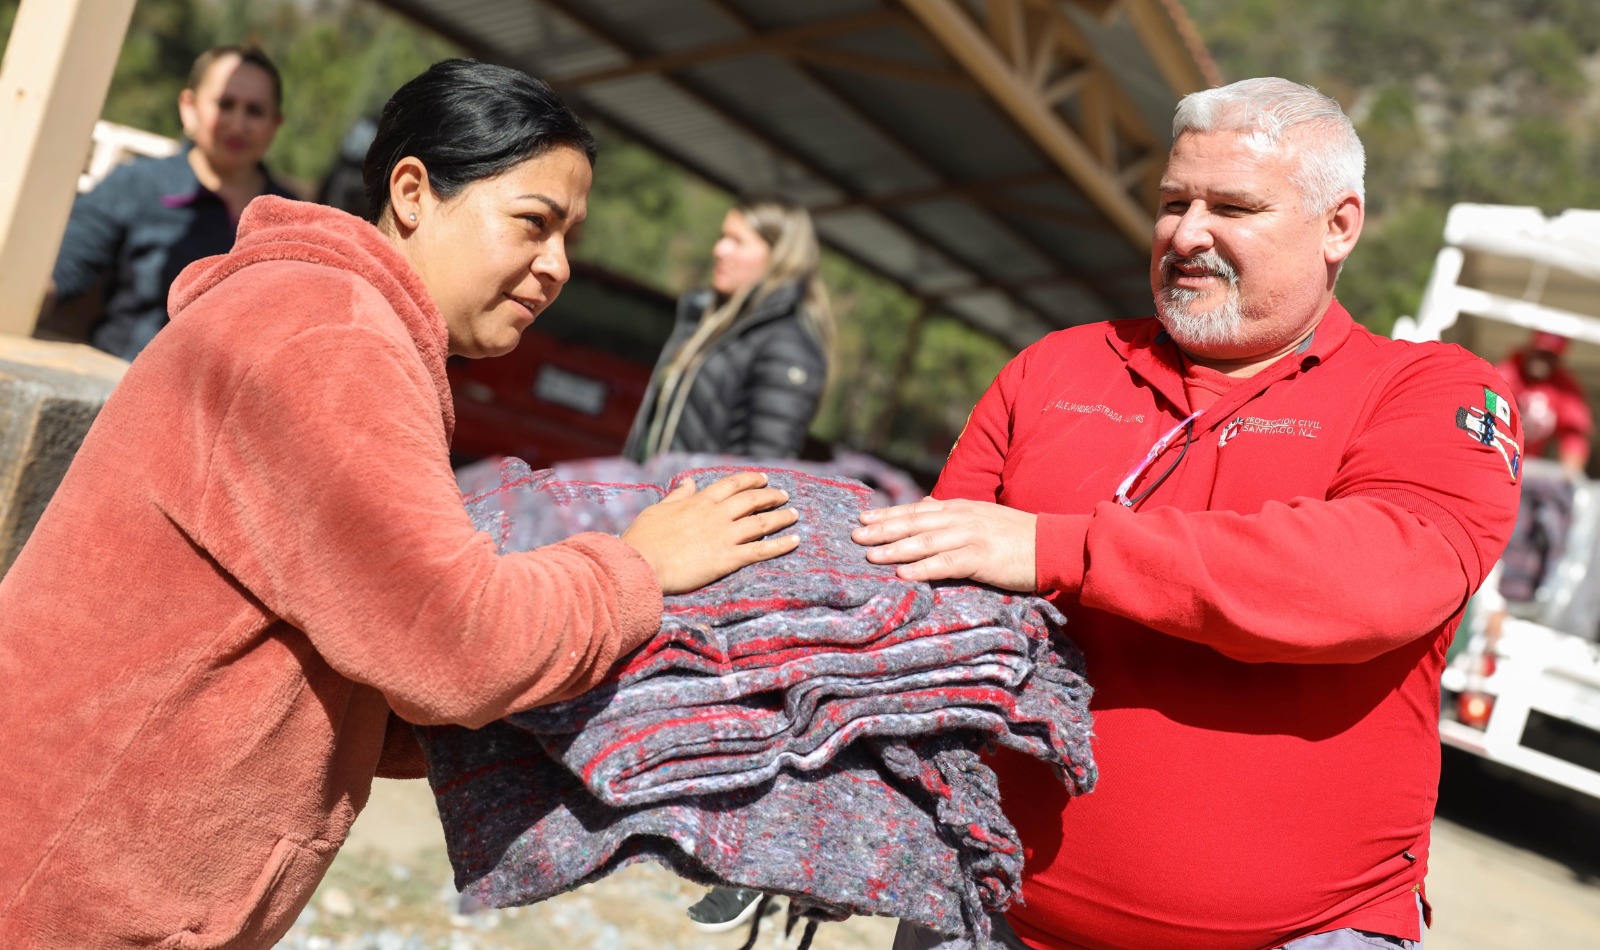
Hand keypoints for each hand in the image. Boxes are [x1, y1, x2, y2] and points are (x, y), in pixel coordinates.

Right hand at [621, 471, 799, 594]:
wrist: (643, 564)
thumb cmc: (645, 538)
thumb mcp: (658, 509)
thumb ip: (677, 496)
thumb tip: (689, 482)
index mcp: (700, 501)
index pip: (732, 484)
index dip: (751, 480)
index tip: (764, 478)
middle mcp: (717, 515)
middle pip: (752, 500)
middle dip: (771, 496)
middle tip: (784, 495)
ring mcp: (725, 536)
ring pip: (762, 523)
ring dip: (781, 517)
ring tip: (794, 514)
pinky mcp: (729, 559)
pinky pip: (762, 550)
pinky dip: (781, 545)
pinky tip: (795, 540)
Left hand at [851, 497, 1036, 590]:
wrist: (1053, 545)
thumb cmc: (1018, 536)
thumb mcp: (982, 516)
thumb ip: (953, 512)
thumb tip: (925, 504)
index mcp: (961, 507)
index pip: (917, 509)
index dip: (888, 513)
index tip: (862, 517)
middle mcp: (962, 518)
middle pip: (914, 523)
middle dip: (883, 529)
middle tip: (855, 535)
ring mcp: (971, 536)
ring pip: (925, 542)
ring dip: (895, 548)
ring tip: (870, 555)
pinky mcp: (982, 557)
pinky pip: (946, 563)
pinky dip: (923, 568)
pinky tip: (902, 573)